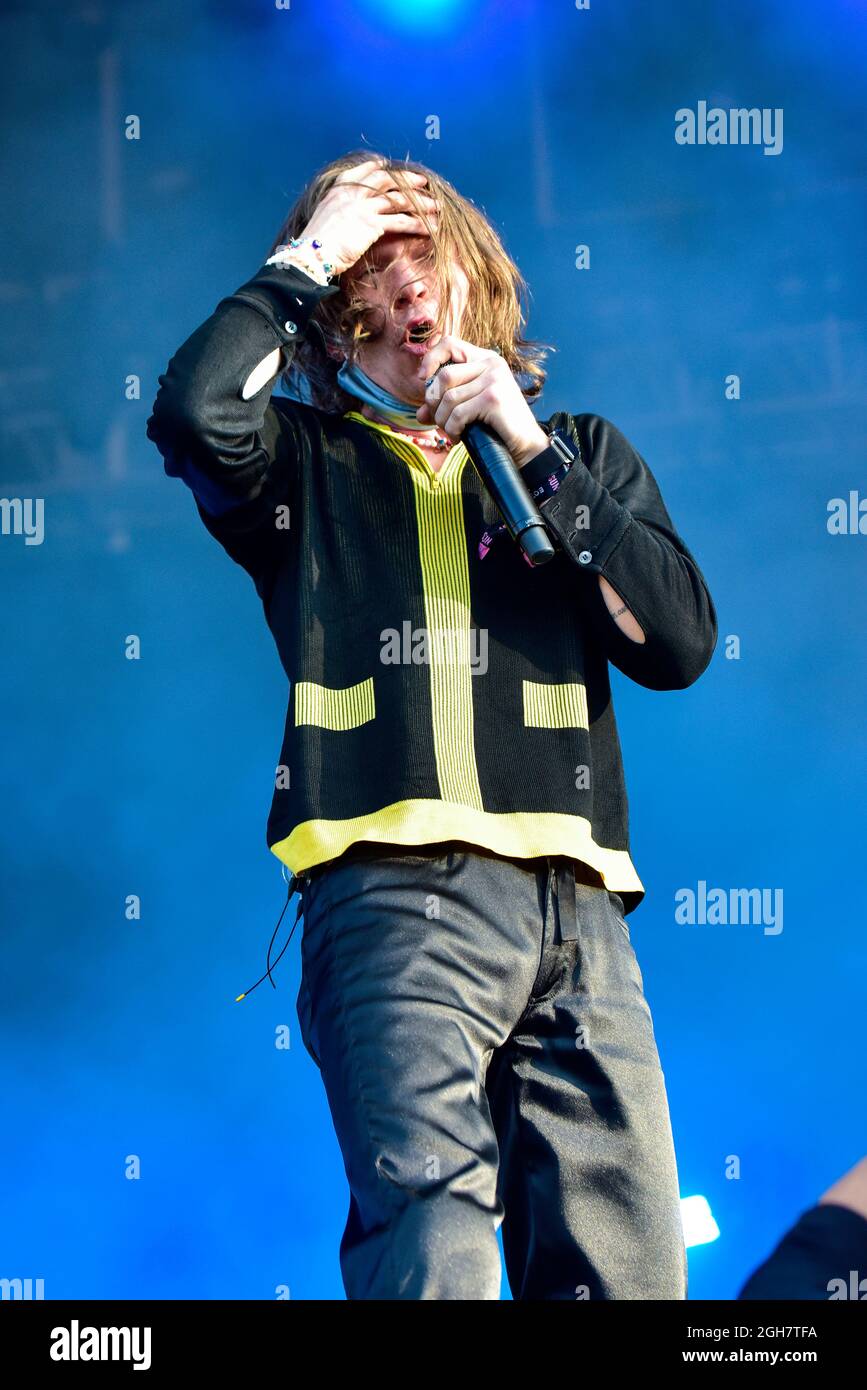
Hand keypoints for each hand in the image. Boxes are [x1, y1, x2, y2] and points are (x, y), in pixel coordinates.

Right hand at [298, 158, 437, 277]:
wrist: (311, 254)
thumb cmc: (315, 244)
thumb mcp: (324, 219)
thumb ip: (339, 212)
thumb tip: (347, 219)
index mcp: (339, 189)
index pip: (363, 171)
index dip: (377, 168)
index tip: (387, 167)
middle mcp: (352, 193)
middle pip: (387, 180)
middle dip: (408, 180)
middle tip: (424, 183)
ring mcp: (363, 206)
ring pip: (399, 199)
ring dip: (420, 202)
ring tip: (437, 207)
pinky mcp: (372, 224)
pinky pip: (401, 221)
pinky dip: (418, 224)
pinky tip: (431, 228)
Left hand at [415, 336, 547, 467]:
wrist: (526, 445)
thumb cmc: (497, 426)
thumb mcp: (469, 408)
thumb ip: (444, 405)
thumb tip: (419, 413)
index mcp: (486, 359)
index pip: (450, 343)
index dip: (430, 358)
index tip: (423, 379)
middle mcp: (492, 364)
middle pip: (444, 375)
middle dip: (434, 401)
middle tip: (439, 419)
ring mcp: (494, 380)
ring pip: (449, 398)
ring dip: (443, 420)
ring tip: (451, 431)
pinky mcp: (493, 398)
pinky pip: (458, 414)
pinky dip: (453, 429)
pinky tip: (459, 438)